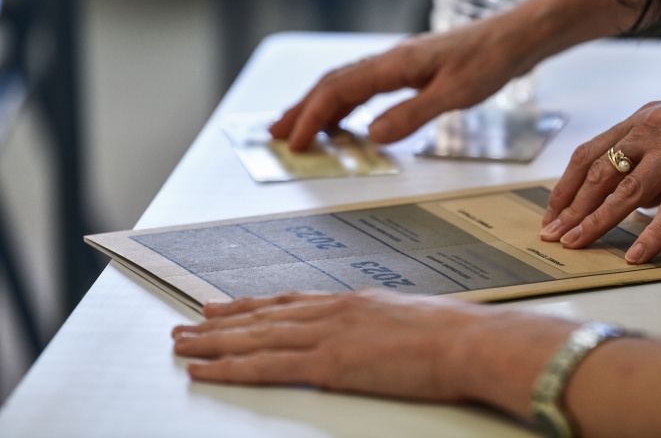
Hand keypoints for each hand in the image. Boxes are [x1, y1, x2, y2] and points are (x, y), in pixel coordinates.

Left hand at [172, 289, 573, 415]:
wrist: (466, 340)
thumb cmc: (451, 333)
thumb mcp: (410, 319)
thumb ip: (382, 325)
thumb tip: (376, 335)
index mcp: (352, 302)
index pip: (291, 302)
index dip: (254, 305)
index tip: (228, 306)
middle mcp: (331, 311)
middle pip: (263, 316)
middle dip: (221, 323)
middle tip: (187, 325)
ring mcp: (325, 336)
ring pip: (253, 338)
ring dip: (212, 343)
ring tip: (182, 345)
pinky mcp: (325, 365)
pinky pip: (263, 367)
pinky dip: (228, 368)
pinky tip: (204, 370)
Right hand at [269, 16, 540, 150]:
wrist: (516, 36)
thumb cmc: (491, 61)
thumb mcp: (455, 95)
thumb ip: (413, 114)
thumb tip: (373, 135)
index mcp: (395, 63)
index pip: (339, 90)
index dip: (313, 117)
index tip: (296, 142)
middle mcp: (390, 59)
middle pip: (333, 83)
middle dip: (303, 109)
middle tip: (278, 134)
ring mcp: (399, 62)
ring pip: (347, 82)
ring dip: (320, 105)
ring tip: (302, 129)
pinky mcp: (411, 68)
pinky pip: (366, 85)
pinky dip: (346, 103)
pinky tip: (348, 119)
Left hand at [539, 72, 660, 263]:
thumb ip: (654, 157)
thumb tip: (634, 199)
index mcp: (642, 119)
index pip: (589, 154)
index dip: (566, 185)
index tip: (552, 211)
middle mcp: (651, 127)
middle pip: (598, 174)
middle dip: (571, 208)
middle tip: (553, 235)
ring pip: (626, 190)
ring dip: (597, 221)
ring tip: (576, 244)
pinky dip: (652, 233)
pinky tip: (637, 254)